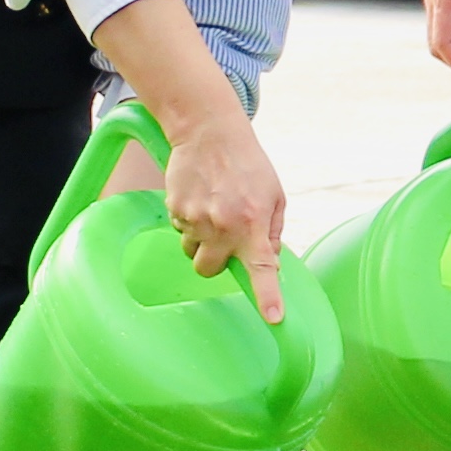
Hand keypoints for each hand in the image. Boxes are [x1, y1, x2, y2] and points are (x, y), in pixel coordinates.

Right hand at [154, 108, 291, 322]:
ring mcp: (196, 218)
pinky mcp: (176, 208)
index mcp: (253, 224)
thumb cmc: (248, 165)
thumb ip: (272, 232)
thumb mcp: (274, 196)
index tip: (273, 319)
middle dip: (214, 260)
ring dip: (200, 239)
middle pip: (209, 270)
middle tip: (224, 236)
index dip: (268, 297)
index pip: (263, 269)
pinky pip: (179, 228)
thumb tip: (270, 262)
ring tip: (211, 207)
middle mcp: (223, 226)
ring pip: (191, 251)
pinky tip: (199, 195)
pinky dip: (188, 218)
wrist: (210, 131)